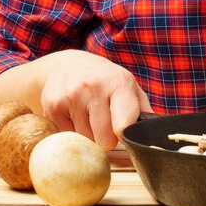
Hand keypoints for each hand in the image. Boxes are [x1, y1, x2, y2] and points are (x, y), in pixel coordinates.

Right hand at [37, 49, 152, 149]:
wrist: (67, 65)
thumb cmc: (106, 81)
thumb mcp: (128, 87)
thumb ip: (143, 111)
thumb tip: (152, 135)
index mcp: (119, 83)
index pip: (122, 125)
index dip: (125, 136)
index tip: (123, 134)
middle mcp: (93, 87)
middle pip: (104, 140)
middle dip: (107, 138)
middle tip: (105, 122)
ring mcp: (71, 96)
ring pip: (86, 140)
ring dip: (89, 134)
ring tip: (89, 115)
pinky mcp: (53, 106)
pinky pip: (69, 136)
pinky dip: (73, 131)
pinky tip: (75, 114)